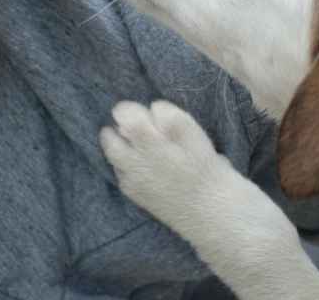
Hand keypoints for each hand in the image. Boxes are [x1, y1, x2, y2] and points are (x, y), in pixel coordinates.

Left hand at [100, 100, 228, 229]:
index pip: (123, 115)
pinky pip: (122, 175)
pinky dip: (127, 166)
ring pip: (113, 157)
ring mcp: (130, 181)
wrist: (209, 210)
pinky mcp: (134, 196)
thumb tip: (152, 109)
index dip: (127, 109)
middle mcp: (132, 161)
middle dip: (116, 130)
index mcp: (147, 142)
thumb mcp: (193, 132)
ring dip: (121, 148)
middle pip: (109, 138)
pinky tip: (145, 167)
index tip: (139, 111)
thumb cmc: (204, 167)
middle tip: (130, 127)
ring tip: (140, 146)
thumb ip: (169, 115)